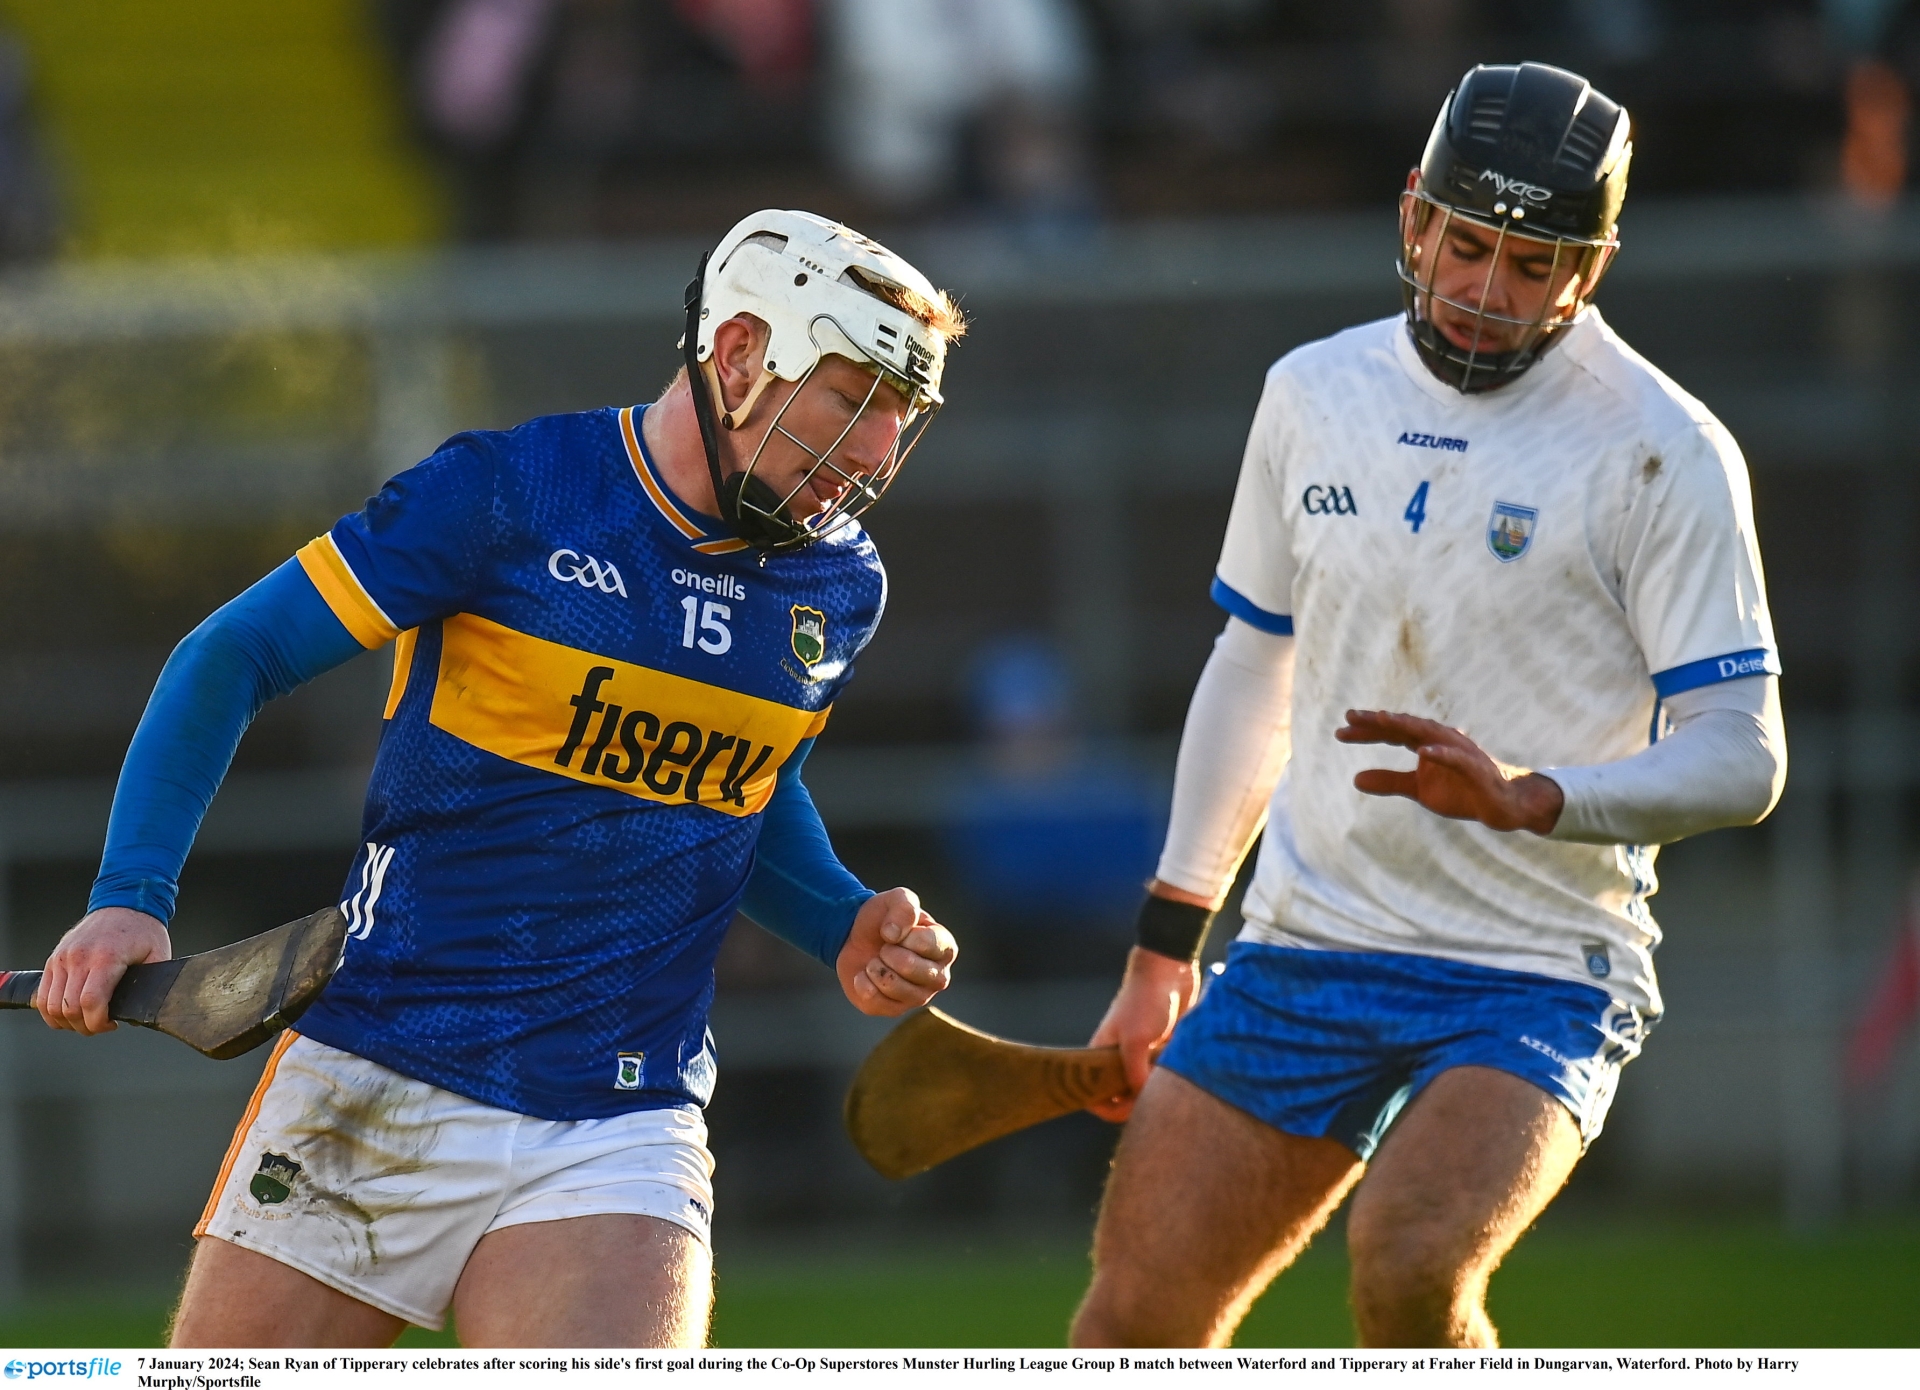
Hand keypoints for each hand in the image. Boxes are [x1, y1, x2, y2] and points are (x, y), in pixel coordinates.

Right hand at [34, 907, 171, 1034]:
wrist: (125, 902)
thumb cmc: (143, 930)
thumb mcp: (158, 955)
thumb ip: (151, 983)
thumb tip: (140, 1013)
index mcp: (106, 958)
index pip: (90, 1002)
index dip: (98, 1023)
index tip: (111, 1025)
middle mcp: (79, 958)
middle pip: (69, 1008)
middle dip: (85, 1026)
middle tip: (102, 1025)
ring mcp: (62, 958)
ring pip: (51, 1006)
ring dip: (67, 1022)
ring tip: (87, 1019)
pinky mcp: (53, 960)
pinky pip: (42, 995)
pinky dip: (52, 1011)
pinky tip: (71, 1012)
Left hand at [835, 887, 956, 1016]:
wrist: (856, 937)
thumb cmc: (884, 918)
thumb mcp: (896, 899)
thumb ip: (904, 907)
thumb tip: (894, 935)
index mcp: (946, 948)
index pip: (928, 943)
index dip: (904, 934)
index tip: (895, 930)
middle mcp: (938, 976)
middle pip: (911, 968)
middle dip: (887, 952)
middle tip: (884, 948)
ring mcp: (918, 996)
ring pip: (893, 986)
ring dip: (874, 967)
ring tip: (875, 960)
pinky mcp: (893, 1009)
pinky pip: (874, 1001)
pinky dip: (862, 983)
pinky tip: (864, 975)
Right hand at [1086, 946, 1200, 1123]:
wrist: (1169, 971)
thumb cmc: (1144, 1002)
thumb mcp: (1135, 1041)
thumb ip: (1135, 1074)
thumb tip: (1143, 1099)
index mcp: (1101, 1055)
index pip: (1093, 1095)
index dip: (1106, 1109)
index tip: (1127, 1111)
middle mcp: (1119, 1058)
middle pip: (1121, 1097)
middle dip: (1136, 1104)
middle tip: (1153, 1099)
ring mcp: (1141, 1055)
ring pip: (1145, 1087)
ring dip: (1156, 1089)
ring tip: (1166, 1078)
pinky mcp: (1162, 1050)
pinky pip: (1163, 1074)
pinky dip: (1170, 1077)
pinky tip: (1178, 1069)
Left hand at [1336, 709, 1563, 834]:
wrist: (1503, 805)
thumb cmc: (1462, 791)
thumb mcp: (1418, 790)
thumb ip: (1389, 782)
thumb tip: (1354, 779)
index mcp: (1424, 744)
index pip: (1391, 734)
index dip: (1366, 732)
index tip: (1340, 732)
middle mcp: (1440, 740)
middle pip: (1404, 726)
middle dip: (1378, 721)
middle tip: (1350, 717)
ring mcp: (1458, 751)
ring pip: (1429, 733)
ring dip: (1406, 725)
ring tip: (1382, 718)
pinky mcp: (1475, 767)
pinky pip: (1456, 758)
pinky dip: (1441, 753)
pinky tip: (1423, 752)